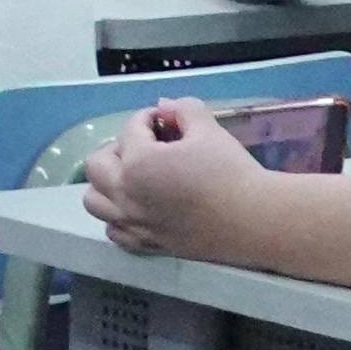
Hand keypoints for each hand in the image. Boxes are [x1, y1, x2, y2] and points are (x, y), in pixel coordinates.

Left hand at [80, 98, 268, 254]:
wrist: (255, 220)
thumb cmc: (231, 172)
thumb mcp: (209, 130)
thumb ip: (183, 110)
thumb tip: (164, 105)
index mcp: (137, 163)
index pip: (130, 130)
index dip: (148, 117)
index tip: (167, 119)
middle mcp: (126, 195)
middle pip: (97, 165)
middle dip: (118, 148)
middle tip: (146, 146)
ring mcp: (134, 223)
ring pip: (95, 202)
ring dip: (107, 185)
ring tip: (134, 177)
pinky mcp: (149, 244)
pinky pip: (115, 232)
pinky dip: (118, 218)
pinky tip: (140, 208)